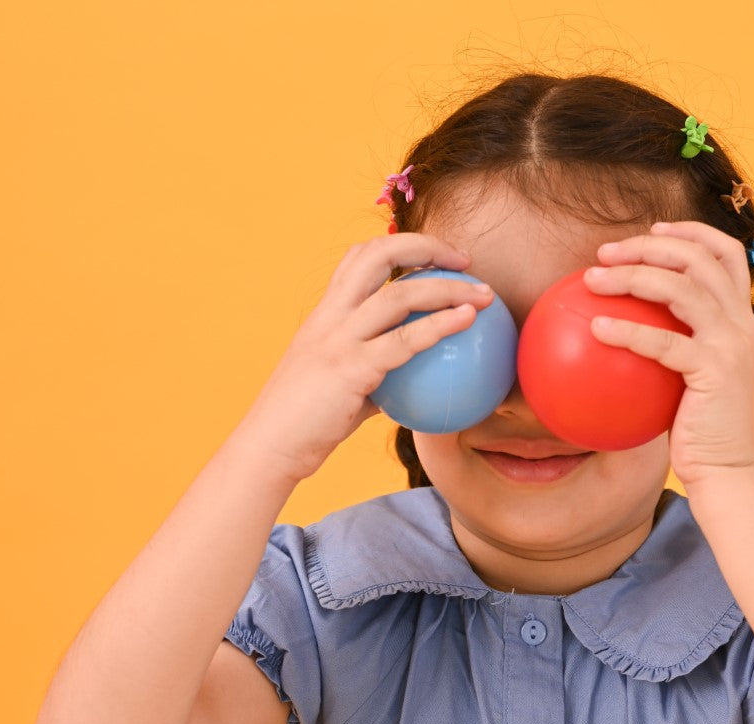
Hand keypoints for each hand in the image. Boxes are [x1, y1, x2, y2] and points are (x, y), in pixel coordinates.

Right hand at [248, 234, 492, 483]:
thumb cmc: (305, 427)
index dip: (397, 246)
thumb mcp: (340, 392)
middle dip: (425, 246)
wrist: (270, 447)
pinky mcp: (352, 368)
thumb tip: (409, 388)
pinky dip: (441, 325)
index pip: (357, 259)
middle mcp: (330, 317)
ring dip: (448, 287)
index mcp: (324, 316)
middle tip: (464, 260)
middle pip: (378, 255)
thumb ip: (372, 380)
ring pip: (400, 294)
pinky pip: (405, 340)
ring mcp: (340, 339)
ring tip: (483, 293)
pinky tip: (468, 322)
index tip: (434, 258)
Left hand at [583, 220, 753, 491]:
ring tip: (592, 278)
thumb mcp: (692, 383)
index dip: (690, 232)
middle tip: (605, 253)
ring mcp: (730, 344)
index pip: (725, 254)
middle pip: (698, 258)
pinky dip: (626, 330)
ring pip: (681, 287)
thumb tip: (622, 334)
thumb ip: (674, 352)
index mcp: (741, 320)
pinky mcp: (713, 371)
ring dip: (632, 274)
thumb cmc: (701, 434)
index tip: (652, 230)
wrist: (729, 473)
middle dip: (649, 244)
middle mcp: (741, 324)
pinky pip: (662, 342)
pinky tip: (595, 327)